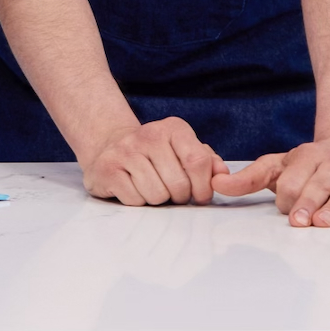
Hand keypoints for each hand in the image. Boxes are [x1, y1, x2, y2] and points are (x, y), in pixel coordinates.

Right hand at [83, 116, 227, 204]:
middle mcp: (147, 134)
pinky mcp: (106, 168)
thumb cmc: (157, 156)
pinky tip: (133, 188)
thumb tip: (223, 175)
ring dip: (158, 199)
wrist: (112, 147)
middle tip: (171, 192)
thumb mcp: (184, 152)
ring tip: (151, 188)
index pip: (199, 162)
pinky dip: (137, 201)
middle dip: (179, 197)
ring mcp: (124, 150)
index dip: (204, 187)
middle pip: (179, 184)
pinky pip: (135, 199)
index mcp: (173, 128)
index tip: (199, 195)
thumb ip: (208, 162)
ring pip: (157, 195)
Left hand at [211, 138, 329, 226]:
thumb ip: (249, 178)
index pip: (293, 176)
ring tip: (323, 223)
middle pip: (319, 183)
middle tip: (298, 222)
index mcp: (307, 156)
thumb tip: (214, 185)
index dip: (287, 194)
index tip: (285, 210)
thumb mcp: (279, 167)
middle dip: (308, 202)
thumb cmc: (312, 165)